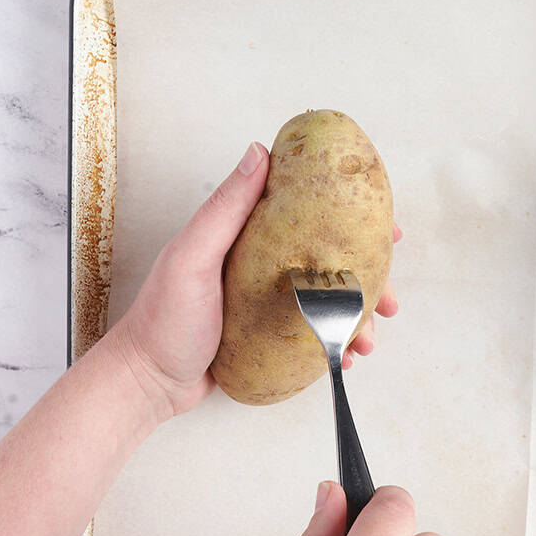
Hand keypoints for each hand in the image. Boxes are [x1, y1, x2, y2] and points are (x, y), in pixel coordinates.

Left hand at [108, 142, 401, 419]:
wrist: (145, 383)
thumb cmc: (162, 320)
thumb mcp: (192, 257)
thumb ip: (226, 209)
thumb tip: (260, 152)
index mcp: (248, 238)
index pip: (309, 215)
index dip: (352, 218)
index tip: (385, 227)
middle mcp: (263, 266)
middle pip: (330, 262)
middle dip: (368, 279)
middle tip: (390, 298)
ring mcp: (267, 304)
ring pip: (328, 302)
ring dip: (356, 318)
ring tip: (367, 340)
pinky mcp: (268, 338)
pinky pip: (313, 335)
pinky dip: (334, 344)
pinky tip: (344, 358)